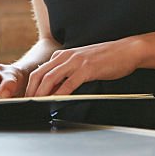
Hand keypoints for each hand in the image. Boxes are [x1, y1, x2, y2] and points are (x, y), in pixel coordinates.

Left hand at [25, 38, 143, 96]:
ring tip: (36, 105)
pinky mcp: (87, 69)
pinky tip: (56, 102)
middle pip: (40, 74)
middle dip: (31, 91)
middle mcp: (67, 56)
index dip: (31, 85)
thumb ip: (69, 71)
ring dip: (41, 94)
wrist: (127, 50)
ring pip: (50, 79)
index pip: (40, 70)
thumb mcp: (83, 61)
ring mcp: (76, 62)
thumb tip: (57, 87)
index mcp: (64, 54)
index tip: (27, 98)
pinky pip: (68, 84)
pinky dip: (59, 94)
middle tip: (27, 105)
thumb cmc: (107, 58)